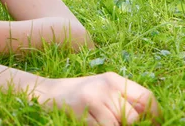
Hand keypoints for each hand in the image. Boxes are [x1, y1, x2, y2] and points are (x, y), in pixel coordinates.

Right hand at [36, 72, 160, 124]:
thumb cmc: (78, 96)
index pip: (146, 98)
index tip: (152, 124)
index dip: (154, 115)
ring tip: (98, 120)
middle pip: (134, 116)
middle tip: (112, 120)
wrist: (47, 93)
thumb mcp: (102, 90)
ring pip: (120, 124)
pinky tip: (89, 121)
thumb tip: (147, 117)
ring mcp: (95, 96)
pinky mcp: (84, 108)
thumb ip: (123, 99)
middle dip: (128, 124)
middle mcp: (106, 85)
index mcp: (113, 79)